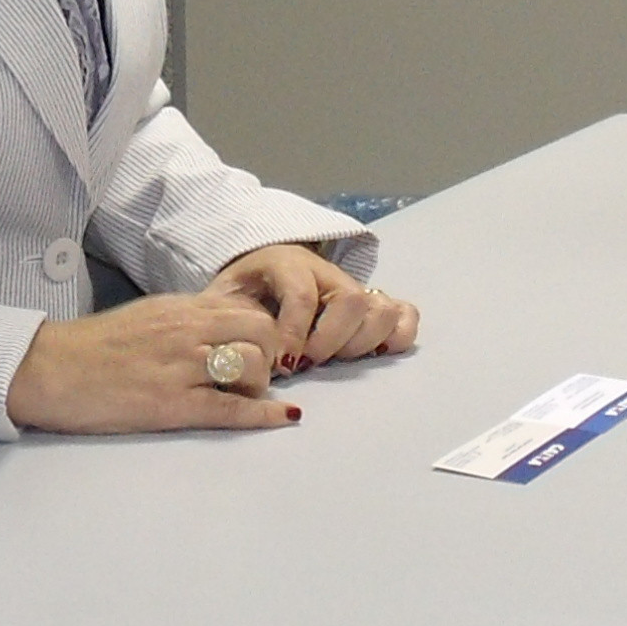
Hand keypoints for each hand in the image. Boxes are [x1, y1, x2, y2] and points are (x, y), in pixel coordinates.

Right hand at [5, 291, 298, 433]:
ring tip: (244, 396)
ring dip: (259, 384)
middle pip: (261, 332)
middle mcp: (186, 330)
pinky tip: (282, 419)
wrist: (49, 370)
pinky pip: (231, 408)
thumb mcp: (145, 317)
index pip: (247, 308)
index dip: (262, 331)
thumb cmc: (92, 348)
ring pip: (251, 366)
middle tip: (254, 376)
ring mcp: (180, 367)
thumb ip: (184, 320)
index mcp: (180, 308)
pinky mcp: (171, 404)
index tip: (260, 350)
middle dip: (269, 356)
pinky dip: (262, 415)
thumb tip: (218, 327)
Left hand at [209, 242, 419, 369]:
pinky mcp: (375, 303)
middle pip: (352, 301)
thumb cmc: (240, 295)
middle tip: (307, 362)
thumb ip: (231, 321)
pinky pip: (405, 315)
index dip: (295, 332)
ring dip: (361, 343)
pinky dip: (397, 338)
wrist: (256, 275)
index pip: (302, 294)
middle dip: (331, 341)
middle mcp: (328, 272)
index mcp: (287, 262)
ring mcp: (356, 287)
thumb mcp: (221, 300)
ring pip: (382, 310)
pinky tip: (371, 354)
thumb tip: (248, 358)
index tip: (284, 363)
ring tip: (334, 359)